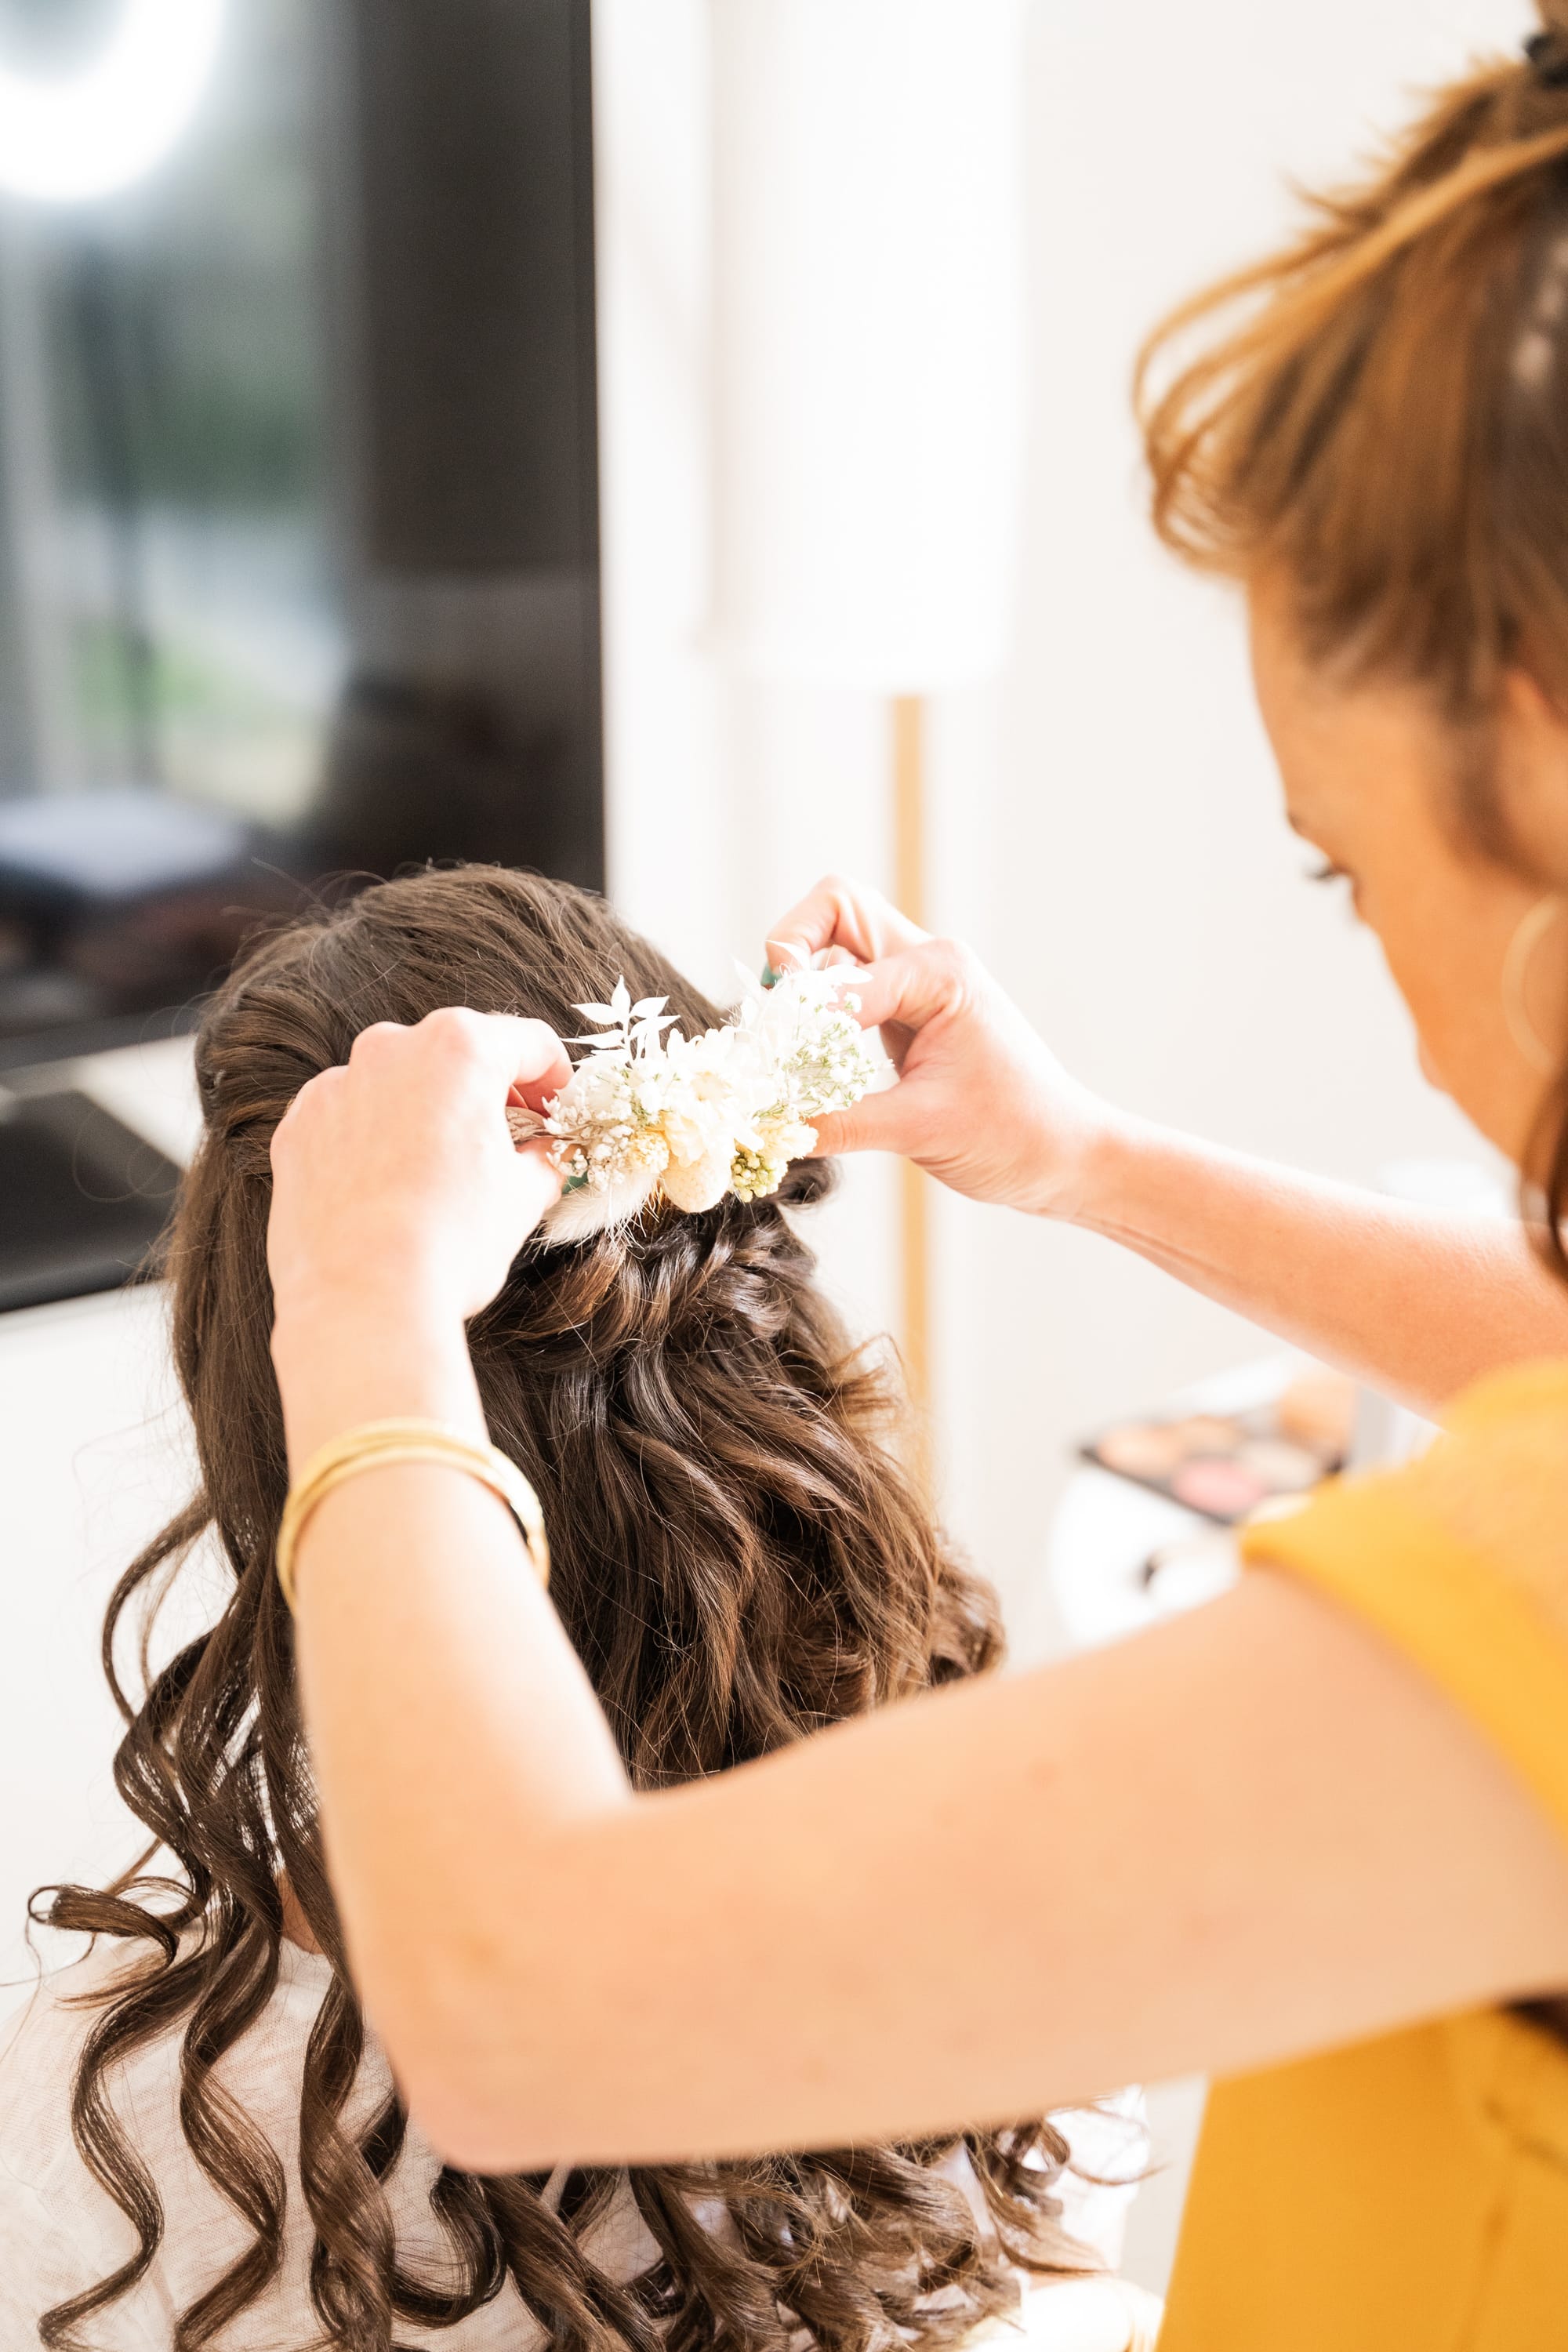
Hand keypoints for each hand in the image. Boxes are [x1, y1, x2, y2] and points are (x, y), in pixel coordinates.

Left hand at [267, 1008, 571, 1335]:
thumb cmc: (450, 1244)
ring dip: (427, 1114)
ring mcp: (335, 1087)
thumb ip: (543, 1159)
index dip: (557, 1080)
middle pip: (457, 1055)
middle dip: (488, 1094)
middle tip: (510, 1141)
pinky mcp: (297, 1128)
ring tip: (443, 1173)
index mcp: (459, 1049)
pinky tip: (391, 1189)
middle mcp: (390, 1049)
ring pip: (398, 1084)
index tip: (559, 1113)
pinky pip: (349, 1119)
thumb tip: (548, 1156)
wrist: (361, 1303)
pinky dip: (374, 1141)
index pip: (529, 1044)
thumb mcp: (524, 1198)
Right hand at [766, 877, 1116, 1217]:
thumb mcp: (919, 1130)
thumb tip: (769, 1125)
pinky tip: (803, 1059)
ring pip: (835, 945)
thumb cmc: (1015, 1134)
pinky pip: (844, 991)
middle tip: (770, 1004)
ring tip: (779, 1040)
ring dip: (800, 982)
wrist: (1064, 1156)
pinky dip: (814, 1015)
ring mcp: (915, 985)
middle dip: (791, 944)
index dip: (799, 1014)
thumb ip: (840, 1122)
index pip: (843, 968)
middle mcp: (927, 963)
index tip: (771, 1061)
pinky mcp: (905, 1015)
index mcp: (940, 973)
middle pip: (836, 907)